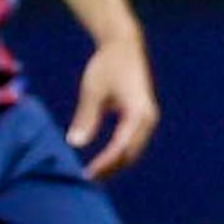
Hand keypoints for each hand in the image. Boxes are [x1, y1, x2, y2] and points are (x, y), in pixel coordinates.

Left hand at [67, 34, 159, 178]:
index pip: (121, 146)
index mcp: (137, 112)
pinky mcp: (143, 117)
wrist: (124, 46)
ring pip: (133, 150)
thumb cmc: (107, 65)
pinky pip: (133, 141)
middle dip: (111, 168)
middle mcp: (148, 118)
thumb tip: (75, 143)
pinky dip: (120, 152)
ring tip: (95, 172)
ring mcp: (148, 118)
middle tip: (88, 177)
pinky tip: (104, 159)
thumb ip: (86, 118)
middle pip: (131, 153)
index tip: (88, 173)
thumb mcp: (92, 90)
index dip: (105, 163)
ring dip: (116, 163)